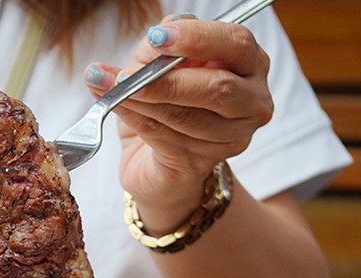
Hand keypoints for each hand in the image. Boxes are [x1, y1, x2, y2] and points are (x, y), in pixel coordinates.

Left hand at [84, 14, 272, 230]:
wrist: (153, 161)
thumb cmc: (163, 104)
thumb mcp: (157, 65)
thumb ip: (160, 48)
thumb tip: (159, 33)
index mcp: (249, 64)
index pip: (236, 43)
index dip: (197, 38)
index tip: (157, 37)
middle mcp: (250, 101)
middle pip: (219, 87)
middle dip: (166, 78)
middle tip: (127, 72)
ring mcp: (230, 137)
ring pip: (184, 114)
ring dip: (140, 98)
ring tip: (109, 85)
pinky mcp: (200, 162)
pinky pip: (162, 135)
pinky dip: (133, 116)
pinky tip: (112, 103)